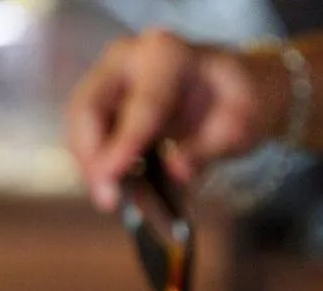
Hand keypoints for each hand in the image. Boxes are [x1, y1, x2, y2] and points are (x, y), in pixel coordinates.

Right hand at [66, 29, 289, 209]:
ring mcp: (112, 79)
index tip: (111, 177)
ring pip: (82, 124)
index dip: (124, 144)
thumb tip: (177, 172)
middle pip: (89, 107)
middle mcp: (130, 60)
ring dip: (90, 165)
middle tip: (107, 200)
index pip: (142, 104)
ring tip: (111, 200)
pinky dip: (98, 164)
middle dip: (92, 156)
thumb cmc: (240, 102)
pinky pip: (89, 135)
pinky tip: (115, 189)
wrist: (236, 89)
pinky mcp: (105, 102)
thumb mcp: (240, 127)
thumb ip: (208, 149)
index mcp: (168, 57)